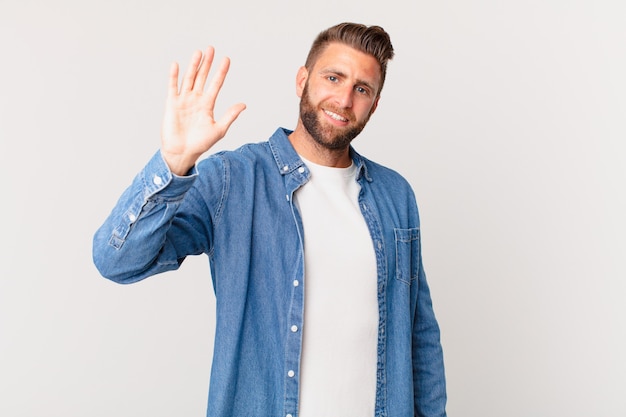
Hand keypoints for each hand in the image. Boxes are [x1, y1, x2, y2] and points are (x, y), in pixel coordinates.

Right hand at [161, 47, 245, 174]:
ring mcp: (184, 100)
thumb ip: (230, 116)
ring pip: (189, 79)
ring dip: (193, 66)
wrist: (182, 152)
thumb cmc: (200, 144)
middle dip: (207, 63)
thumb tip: (243, 105)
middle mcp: (196, 99)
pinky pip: (173, 87)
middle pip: (202, 77)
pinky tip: (177, 65)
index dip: (221, 72)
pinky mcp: (172, 103)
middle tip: (211, 49)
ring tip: (198, 53)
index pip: (216, 84)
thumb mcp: (219, 130)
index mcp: (208, 105)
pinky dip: (174, 76)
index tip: (227, 59)